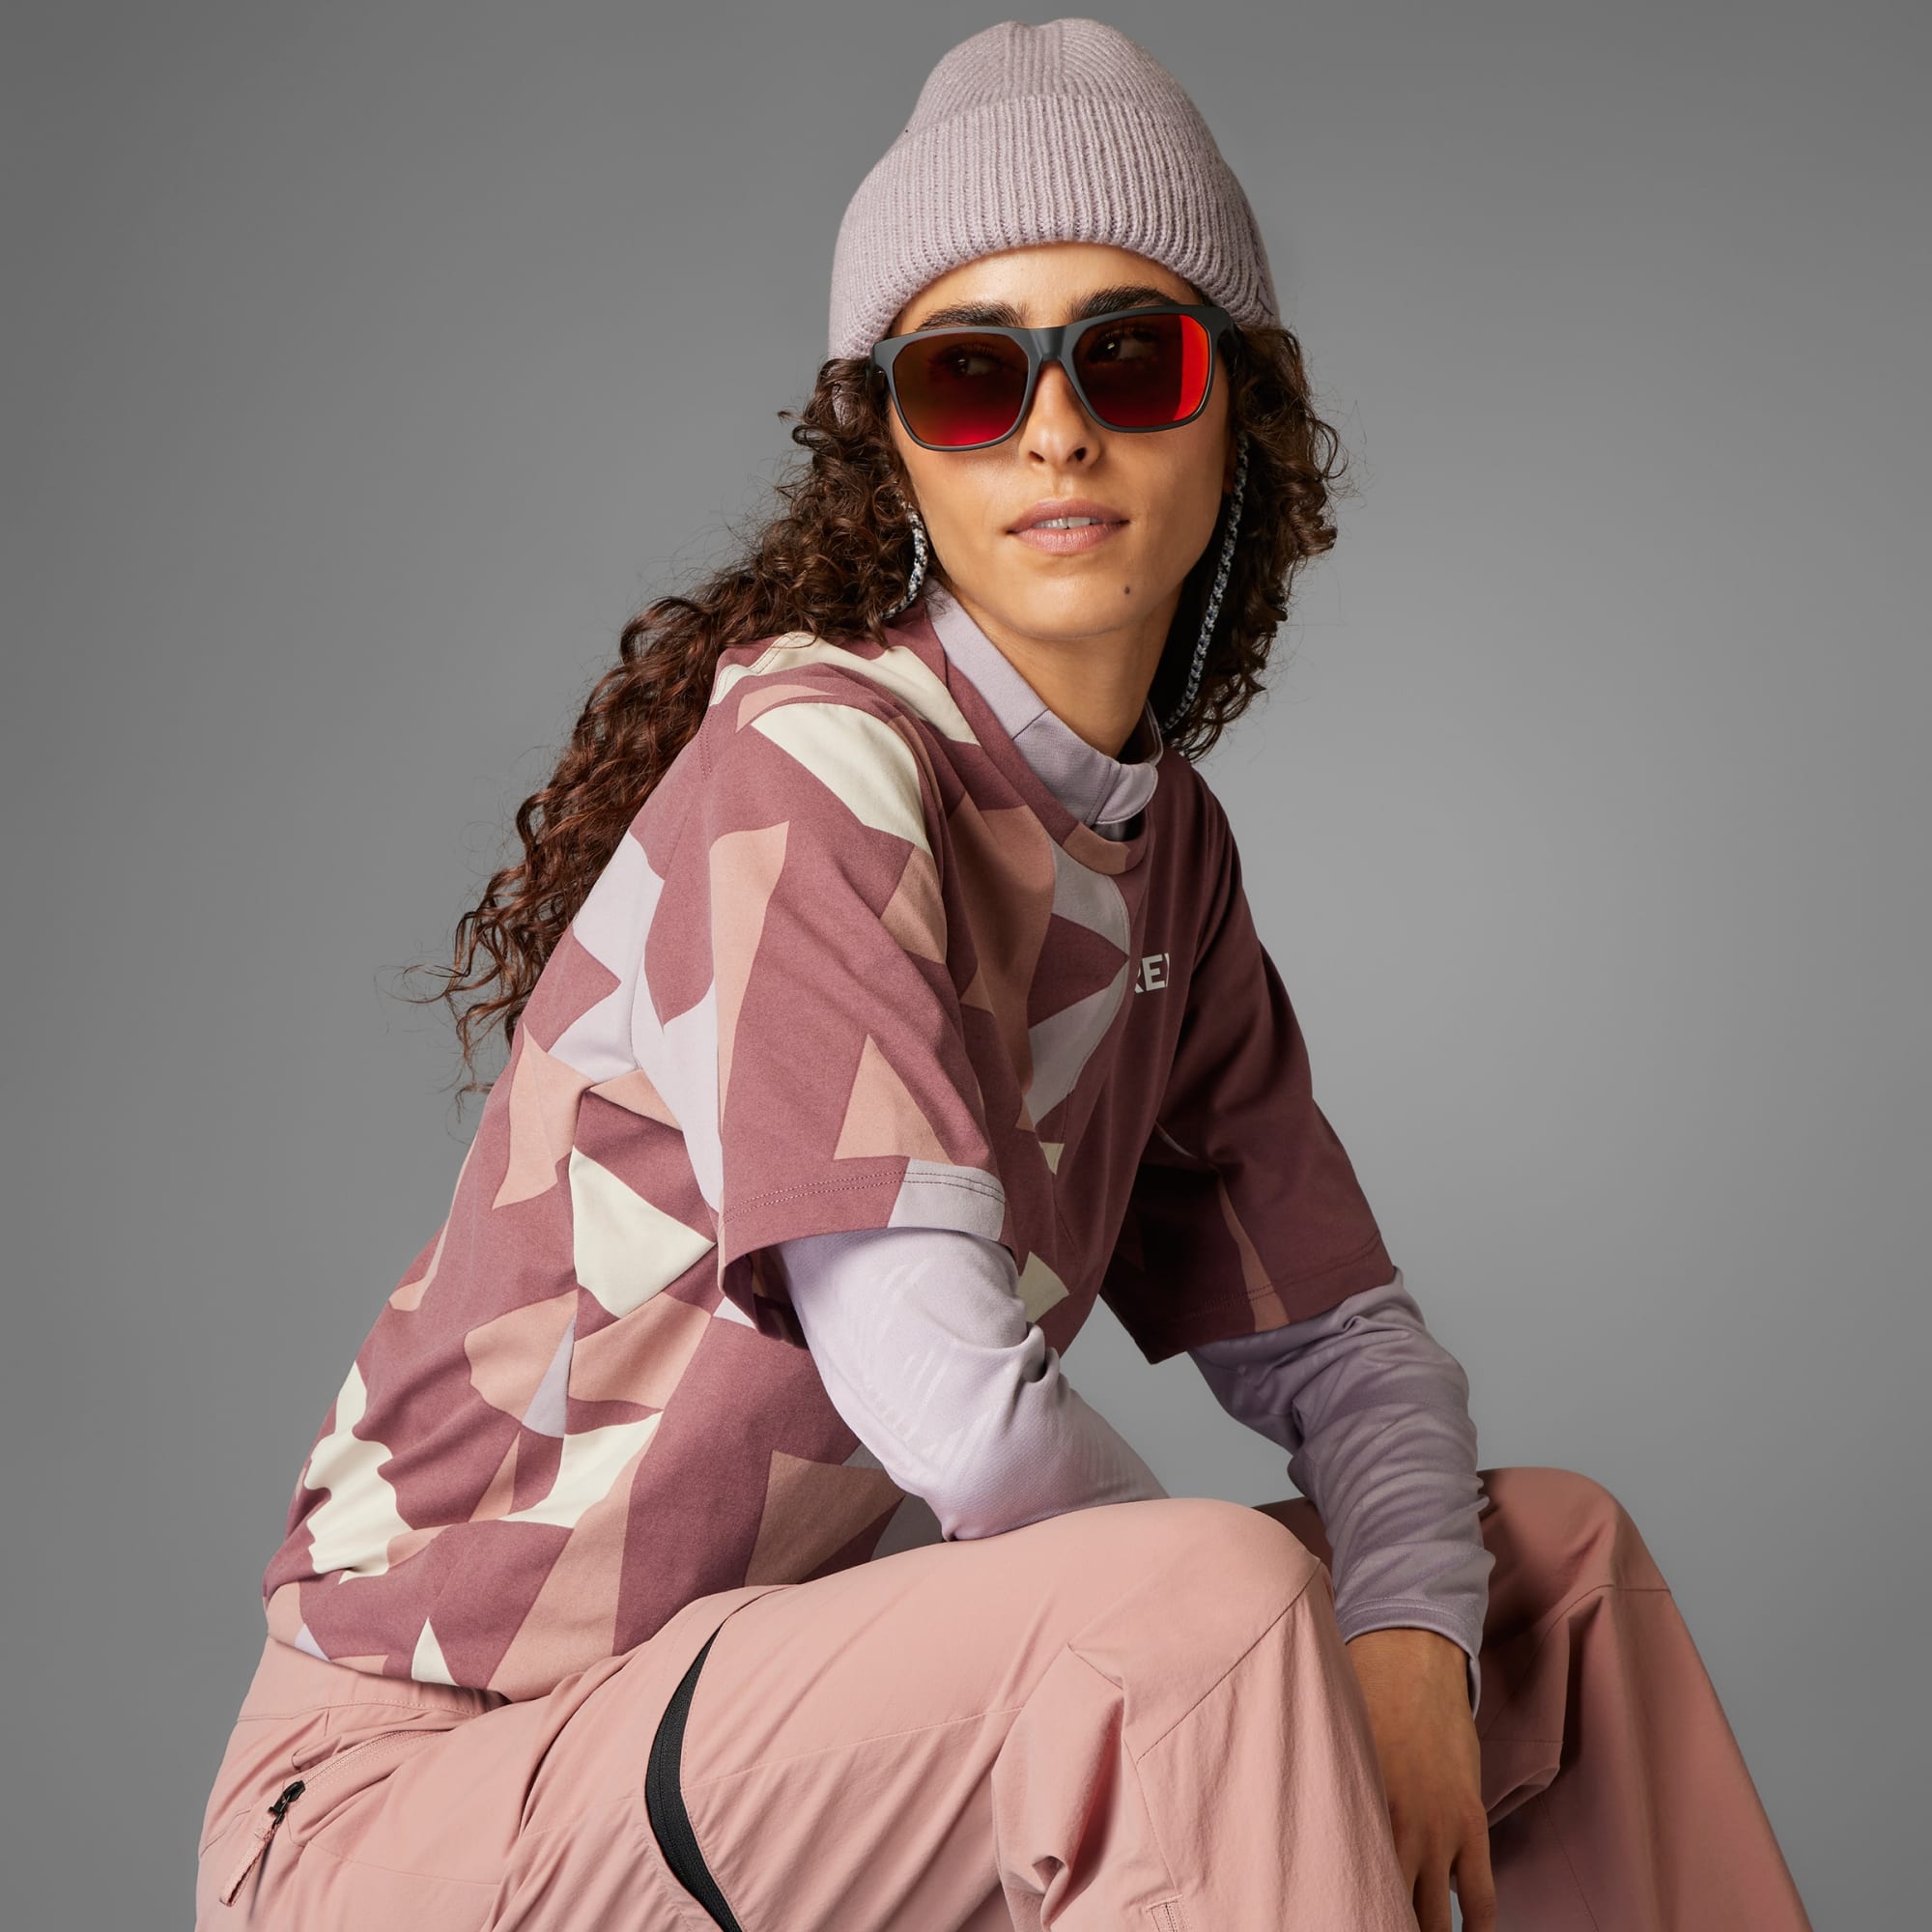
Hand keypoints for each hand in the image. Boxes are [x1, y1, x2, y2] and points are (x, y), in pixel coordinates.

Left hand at [1344, 1626, 1496, 1931]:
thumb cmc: (1361, 1699)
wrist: (1410, 1658)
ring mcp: (1441, 1831)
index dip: (1348, 1911)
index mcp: (1357, 1810)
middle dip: (1382, 1925)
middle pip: (1391, 1911)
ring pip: (1435, 1917)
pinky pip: (1481, 1896)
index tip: (1336, 1918)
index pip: (1351, 1885)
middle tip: (1371, 1924)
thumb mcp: (1335, 1749)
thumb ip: (1333, 1799)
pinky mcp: (1471, 1823)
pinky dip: (1476, 1925)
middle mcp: (1400, 1830)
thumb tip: (1309, 1839)